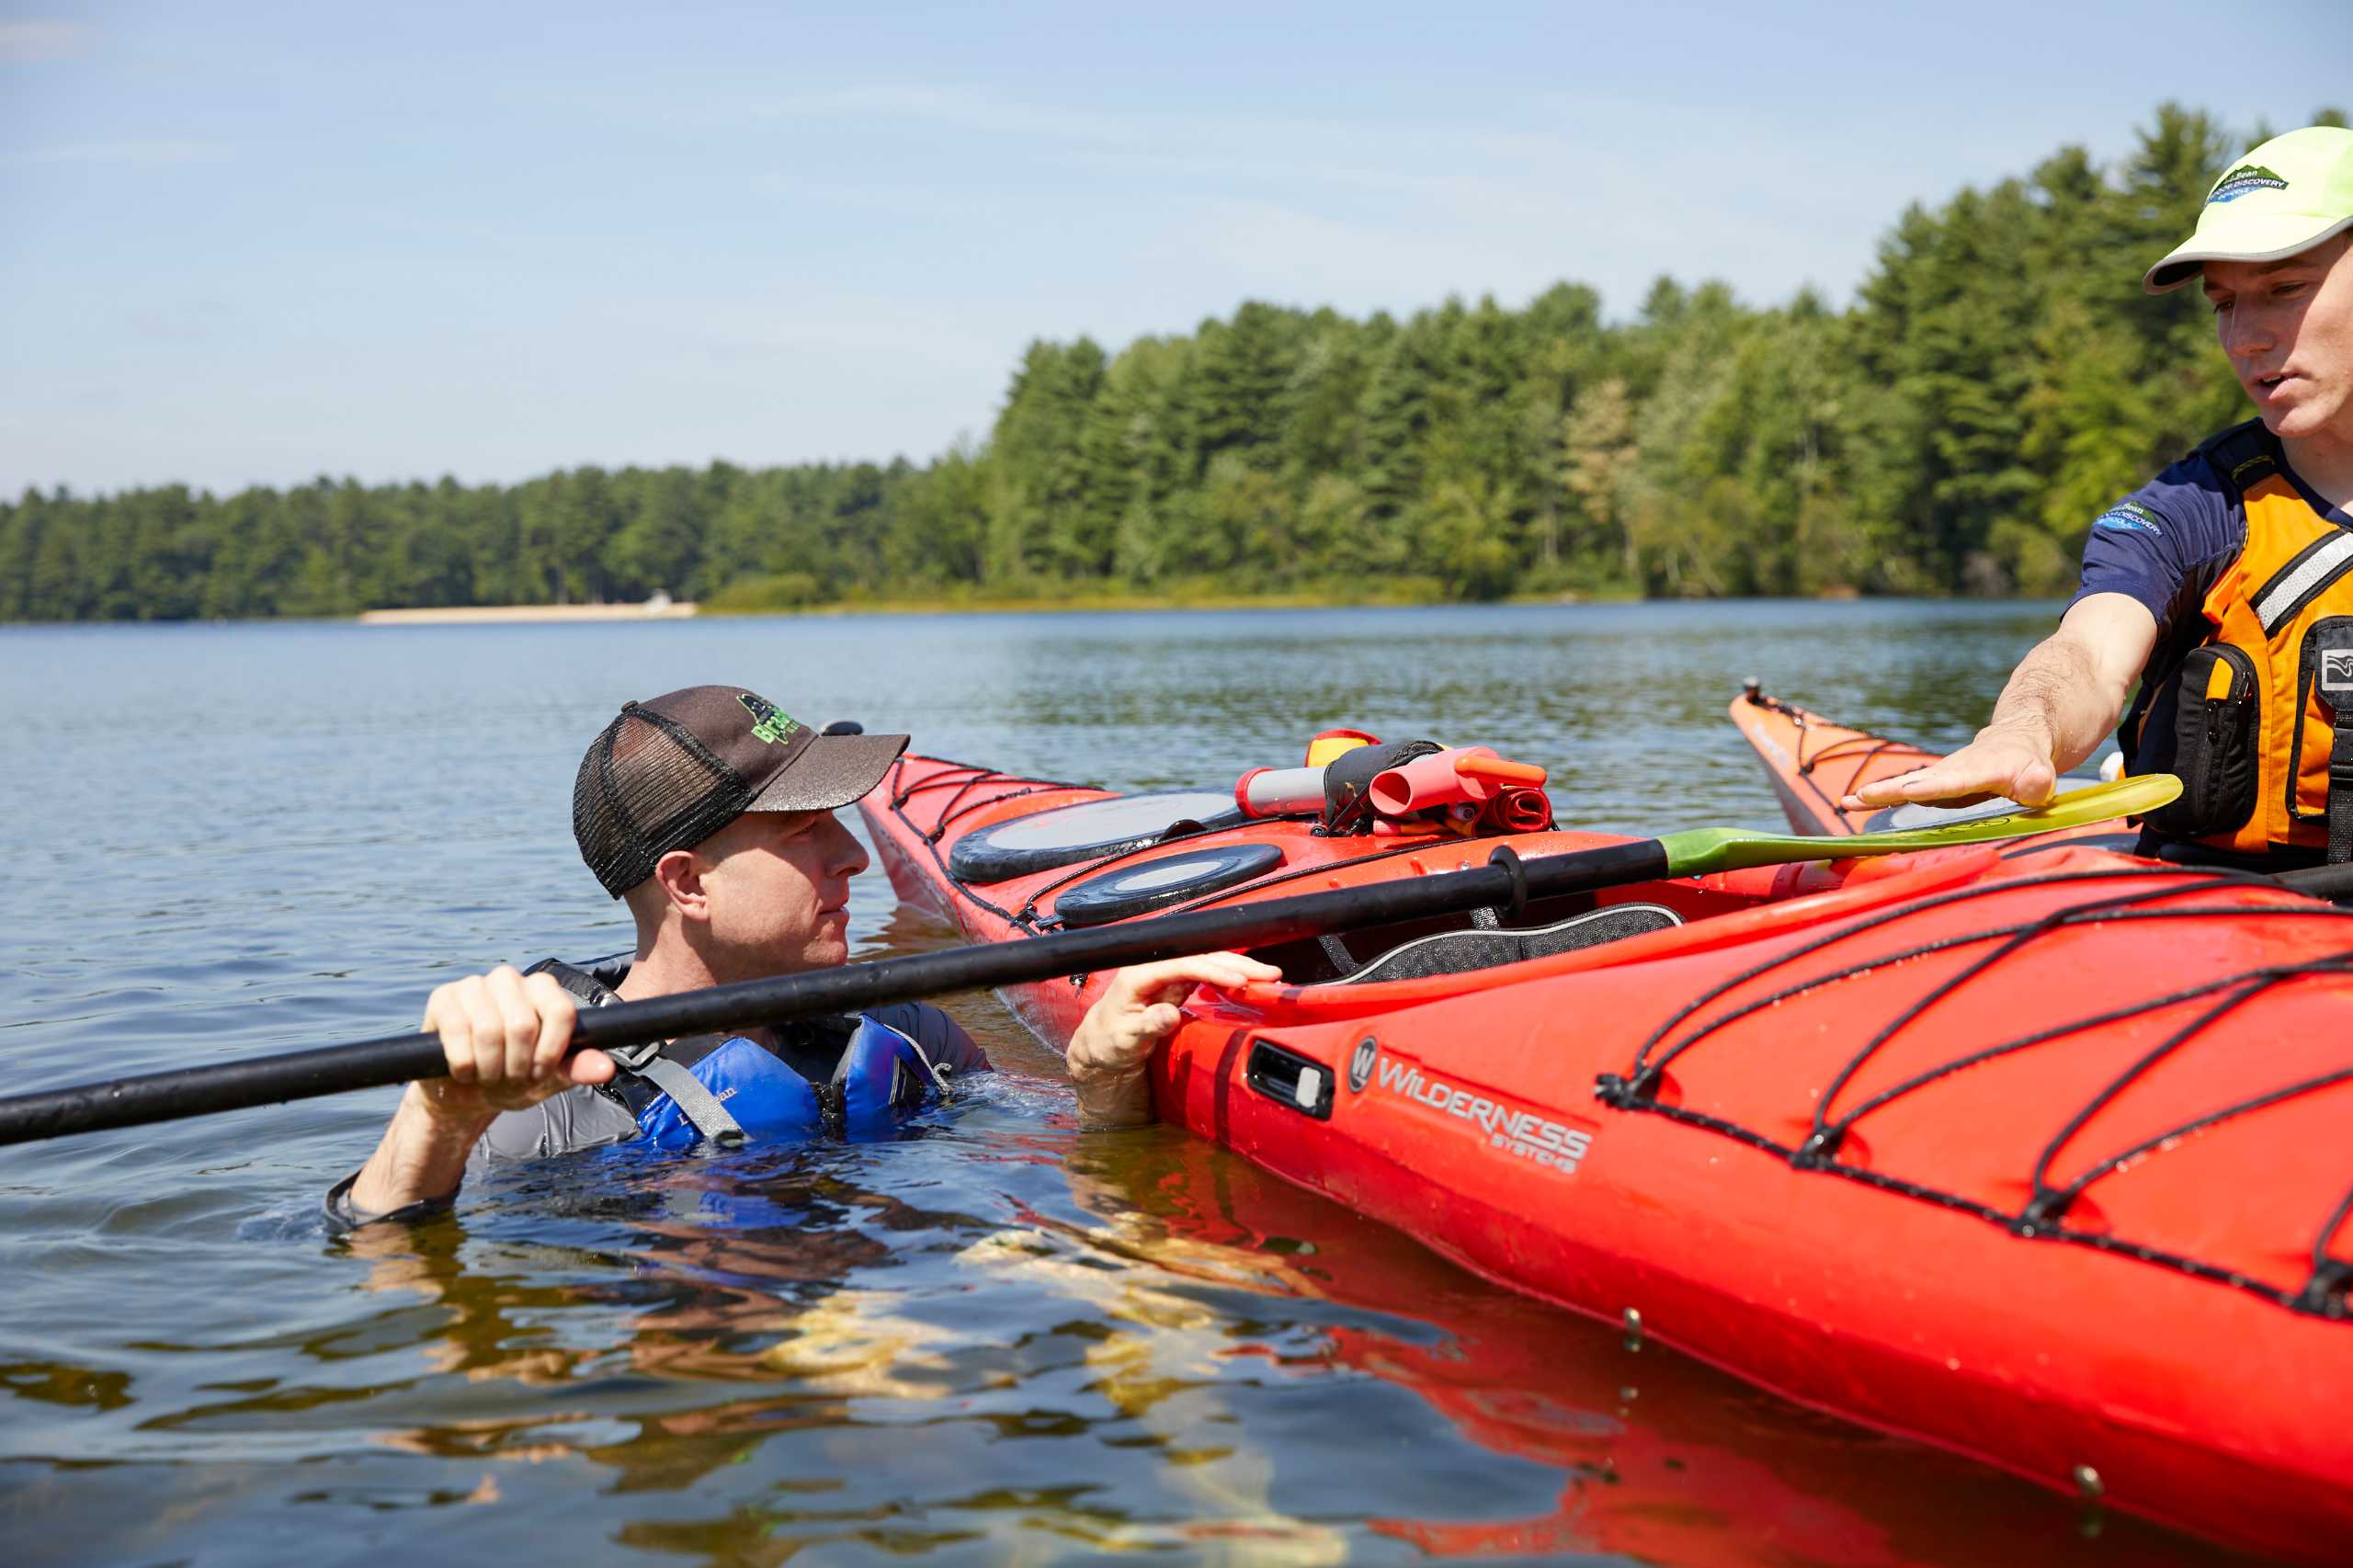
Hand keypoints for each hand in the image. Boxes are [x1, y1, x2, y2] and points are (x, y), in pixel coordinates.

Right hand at [412, 965, 614, 1125]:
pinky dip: (464, 1065)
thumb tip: (606, 1068)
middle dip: (516, 1065)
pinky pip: (458, 1033)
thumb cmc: (512, 1078)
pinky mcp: (442, 998)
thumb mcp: (550, 1078)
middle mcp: (510, 979)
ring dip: (489, 1068)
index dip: (551, 1051)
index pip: (560, 1012)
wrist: (464, 1093)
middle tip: (509, 1077)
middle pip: (523, 1025)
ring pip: (489, 1030)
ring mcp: (474, 985)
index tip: (539, 1072)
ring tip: (488, 1075)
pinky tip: (465, 1071)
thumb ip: (578, 1068)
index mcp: (543, 990)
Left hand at [1065, 952, 1280, 1126]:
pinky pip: (1209, 973)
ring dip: (1239, 966)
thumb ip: (1147, 1026)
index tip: (1239, 980)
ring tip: (1269, 976)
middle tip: (1269, 974)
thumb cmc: (1110, 1039)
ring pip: (1209, 961)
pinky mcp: (1179, 981)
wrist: (1104, 1043)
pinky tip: (1251, 982)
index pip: (1182, 963)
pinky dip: (1231, 976)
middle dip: (1236, 962)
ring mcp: (1169, 972)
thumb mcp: (1125, 1039)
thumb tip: (1169, 1015)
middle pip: (1201, 956)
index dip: (1212, 969)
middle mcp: (1156, 966)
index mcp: (1139, 973)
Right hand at [1841, 722, 2057, 811]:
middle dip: (1889, 790)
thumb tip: (2036, 786)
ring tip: (1847, 802)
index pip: (1954, 782)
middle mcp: (1952, 771)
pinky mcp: (1932, 784)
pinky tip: (1853, 803)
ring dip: (1875, 794)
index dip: (1934, 787)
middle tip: (1861, 796)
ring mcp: (1939, 777)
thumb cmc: (2030, 762)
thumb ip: (2037, 781)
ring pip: (1904, 785)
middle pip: (1917, 781)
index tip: (1910, 790)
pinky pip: (1903, 791)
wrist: (2015, 740)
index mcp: (1978, 771)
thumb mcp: (2041, 773)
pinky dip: (1878, 796)